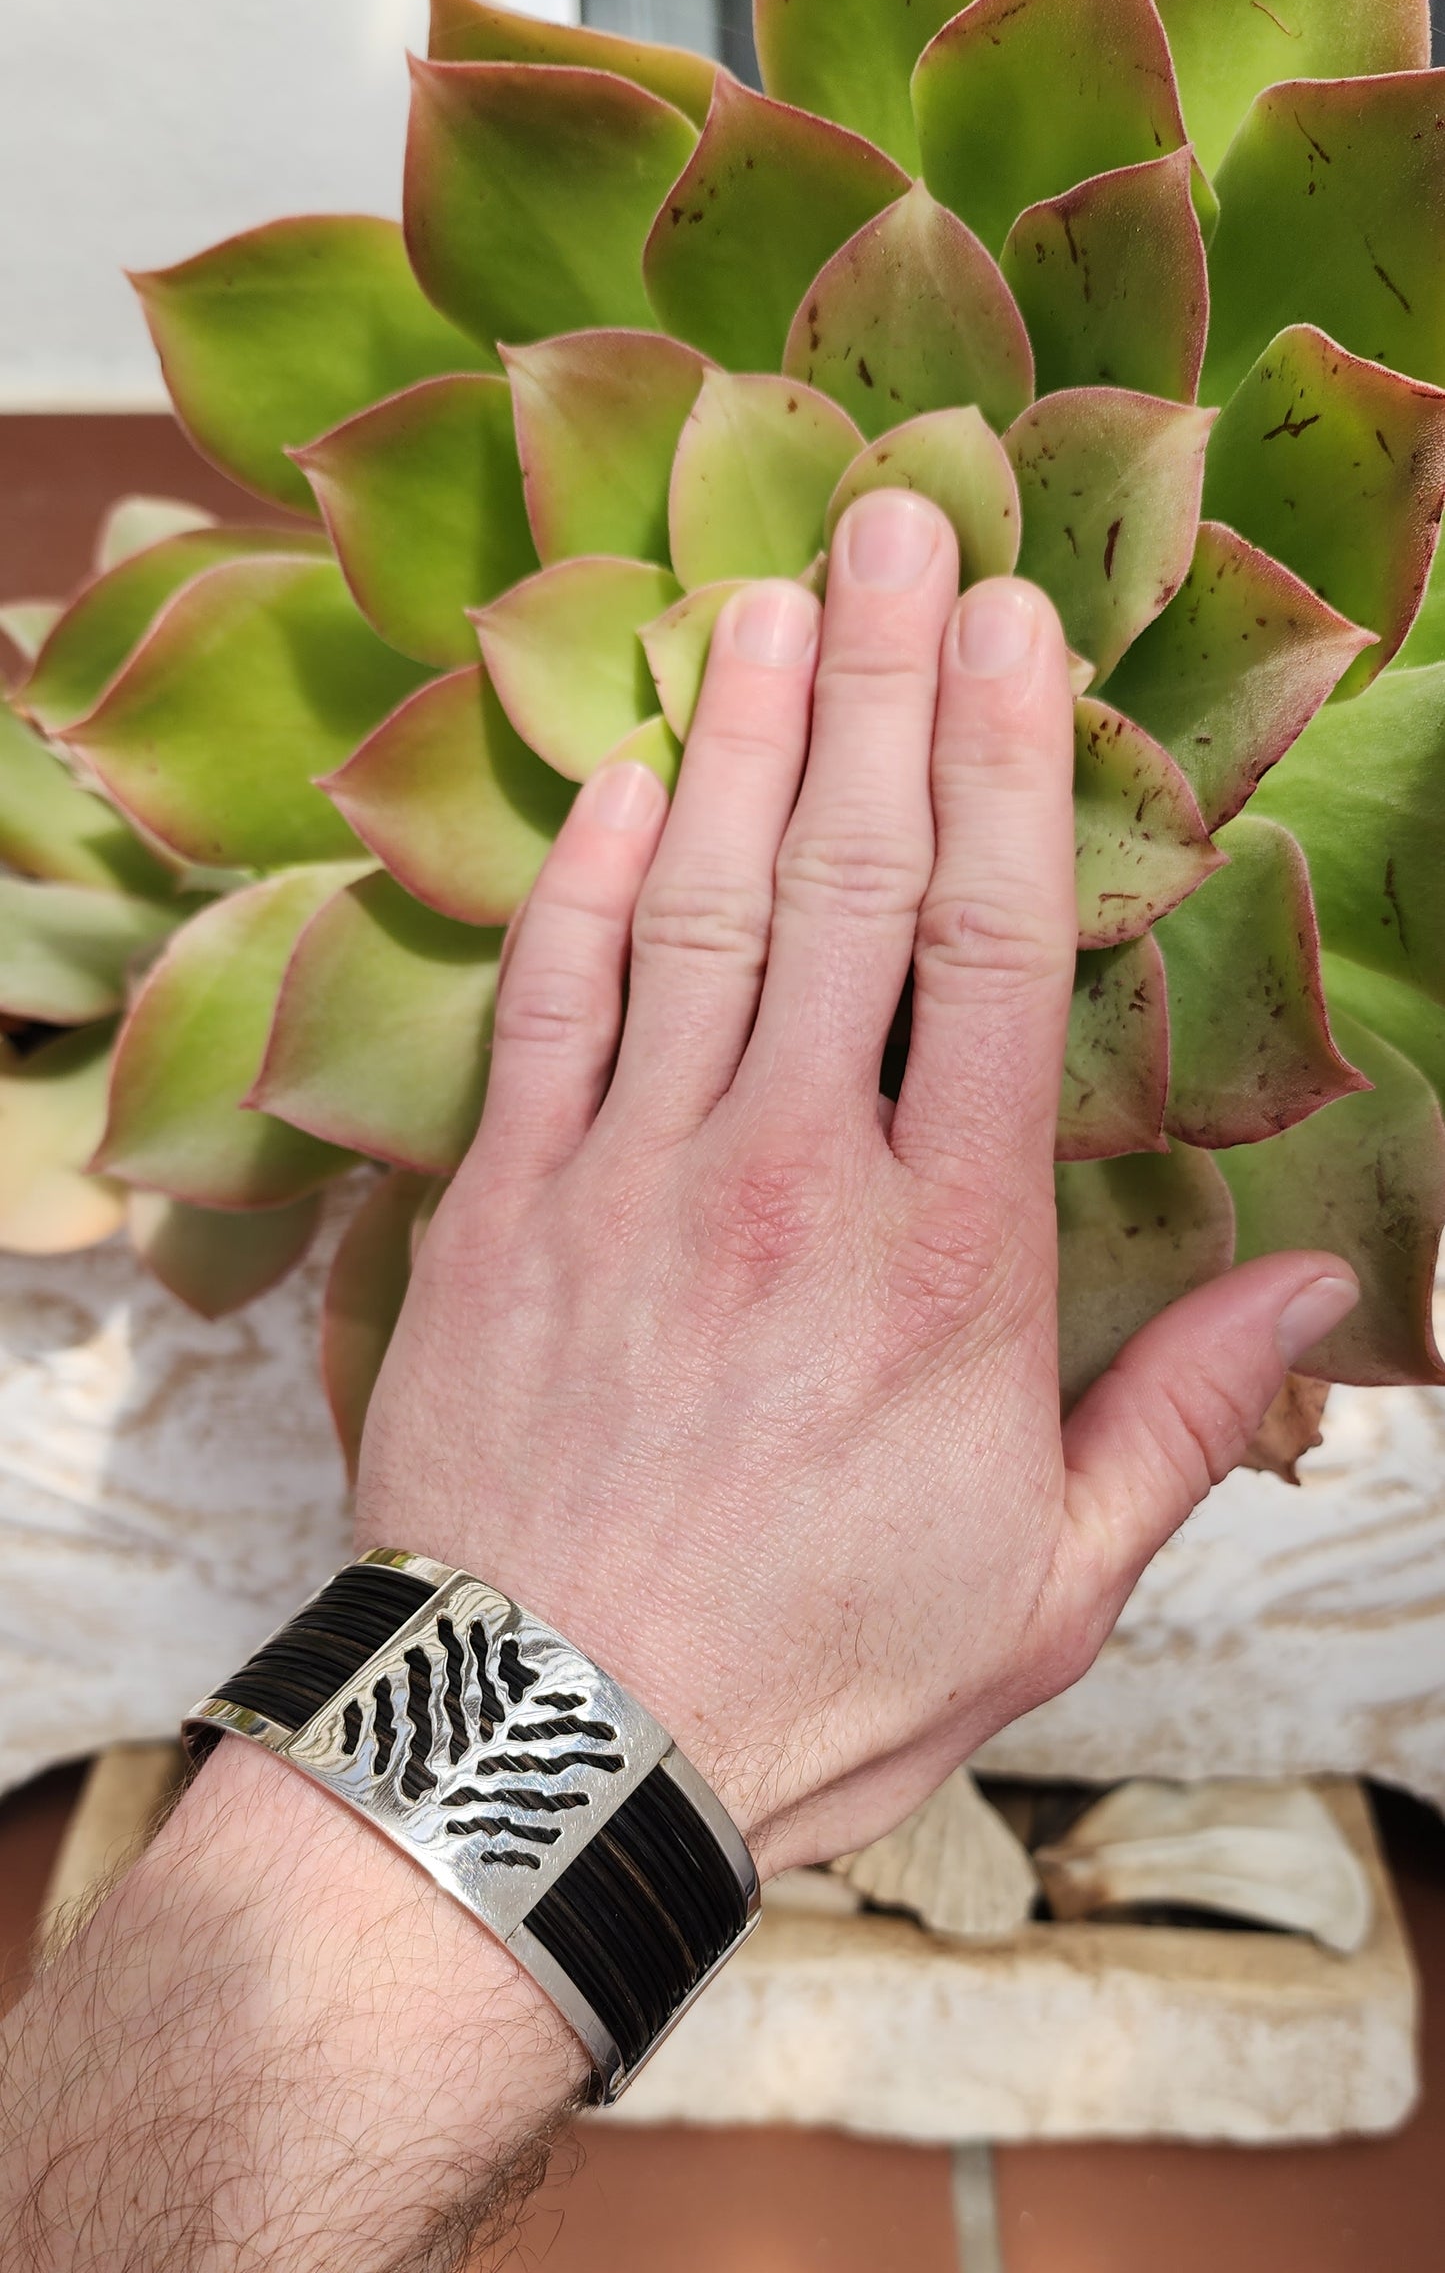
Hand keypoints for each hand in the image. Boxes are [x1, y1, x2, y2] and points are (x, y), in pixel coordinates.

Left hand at [358, 491, 1354, 1878]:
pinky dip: (581, 883)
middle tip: (899, 528)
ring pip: (697, 907)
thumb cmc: (816, 1675)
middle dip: (880, 684)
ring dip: (735, 738)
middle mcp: (792, 1173)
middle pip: (848, 876)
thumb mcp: (1051, 1582)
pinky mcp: (499, 1214)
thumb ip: (1180, 1414)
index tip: (1016, 629)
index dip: (1007, 764)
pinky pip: (547, 1006)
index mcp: (950, 1252)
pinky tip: (615, 783)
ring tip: (772, 596)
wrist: (551, 1744)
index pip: (991, 948)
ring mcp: (632, 1178)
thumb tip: (1316, 1284)